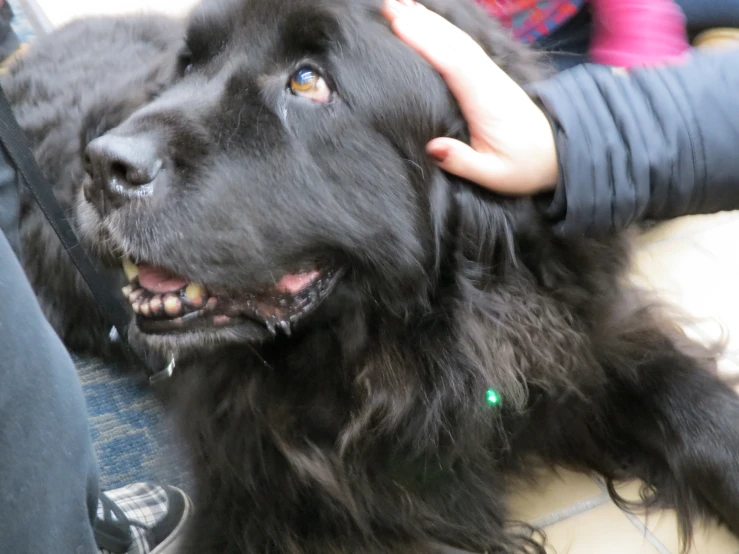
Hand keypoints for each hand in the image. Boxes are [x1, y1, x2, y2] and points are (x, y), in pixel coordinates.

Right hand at [381, 0, 558, 194]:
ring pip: (457, 40)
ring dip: (429, 22)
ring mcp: (490, 75)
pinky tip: (428, 22)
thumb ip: (464, 162)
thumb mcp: (494, 176)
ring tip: (399, 6)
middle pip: (452, 44)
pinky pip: (463, 46)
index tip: (399, 25)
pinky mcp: (490, 76)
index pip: (453, 64)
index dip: (426, 43)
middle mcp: (488, 81)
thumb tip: (433, 148)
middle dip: (420, 23)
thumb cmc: (522, 166)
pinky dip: (443, 31)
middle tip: (387, 6)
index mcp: (486, 102)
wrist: (557, 154)